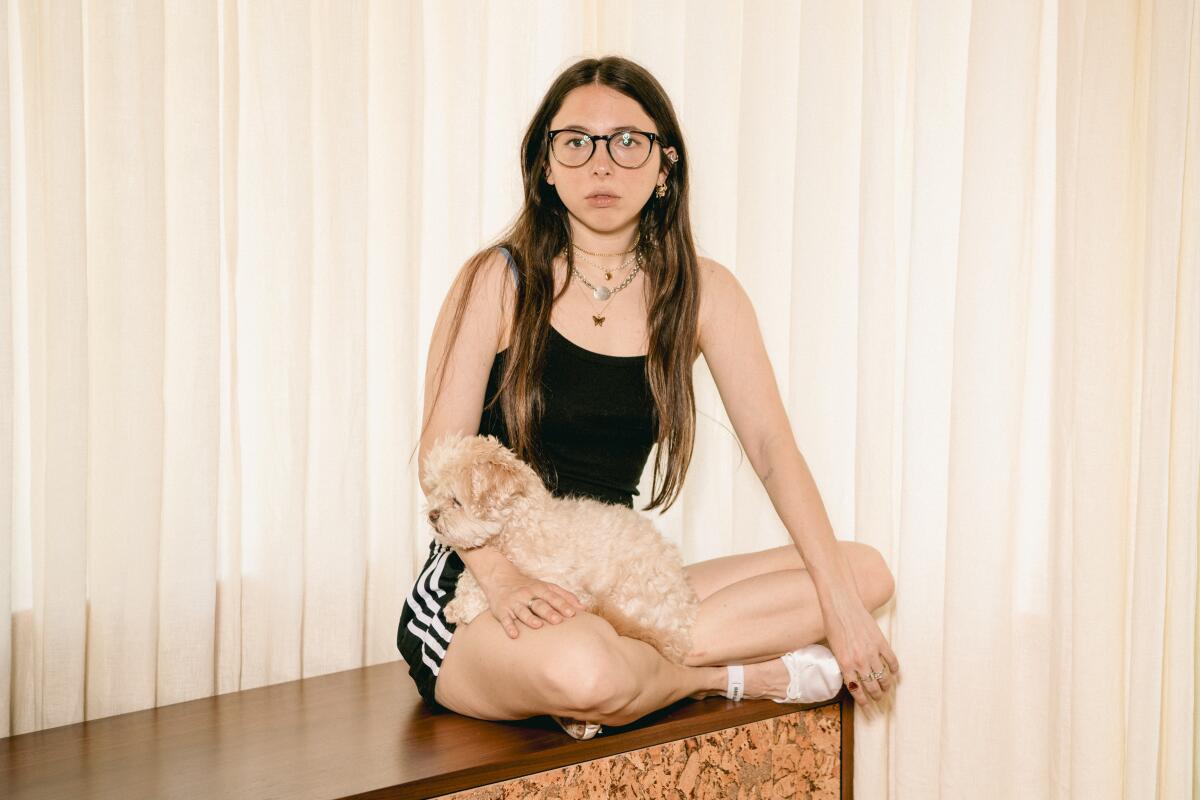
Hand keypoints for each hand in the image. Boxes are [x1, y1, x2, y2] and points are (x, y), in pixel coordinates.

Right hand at [482, 570, 586, 639]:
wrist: (500, 579)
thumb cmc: (528, 586)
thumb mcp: (546, 587)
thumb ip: (564, 596)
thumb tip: (582, 608)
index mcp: (539, 589)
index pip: (552, 597)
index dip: (562, 605)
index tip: (572, 614)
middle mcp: (527, 595)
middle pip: (539, 604)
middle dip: (548, 612)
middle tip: (558, 621)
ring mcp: (514, 603)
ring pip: (522, 611)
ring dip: (530, 619)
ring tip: (538, 626)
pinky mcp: (502, 610)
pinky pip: (505, 619)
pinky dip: (509, 627)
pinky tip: (515, 635)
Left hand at [819, 585, 899, 716]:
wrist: (841, 604)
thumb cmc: (833, 623)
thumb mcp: (834, 648)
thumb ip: (843, 662)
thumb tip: (851, 675)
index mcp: (845, 664)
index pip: (856, 690)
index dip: (863, 701)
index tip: (867, 707)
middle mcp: (859, 662)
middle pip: (872, 686)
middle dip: (876, 696)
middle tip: (879, 699)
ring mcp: (872, 652)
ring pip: (883, 677)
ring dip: (886, 686)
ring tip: (887, 690)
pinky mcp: (881, 642)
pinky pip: (892, 661)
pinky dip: (895, 669)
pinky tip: (895, 674)